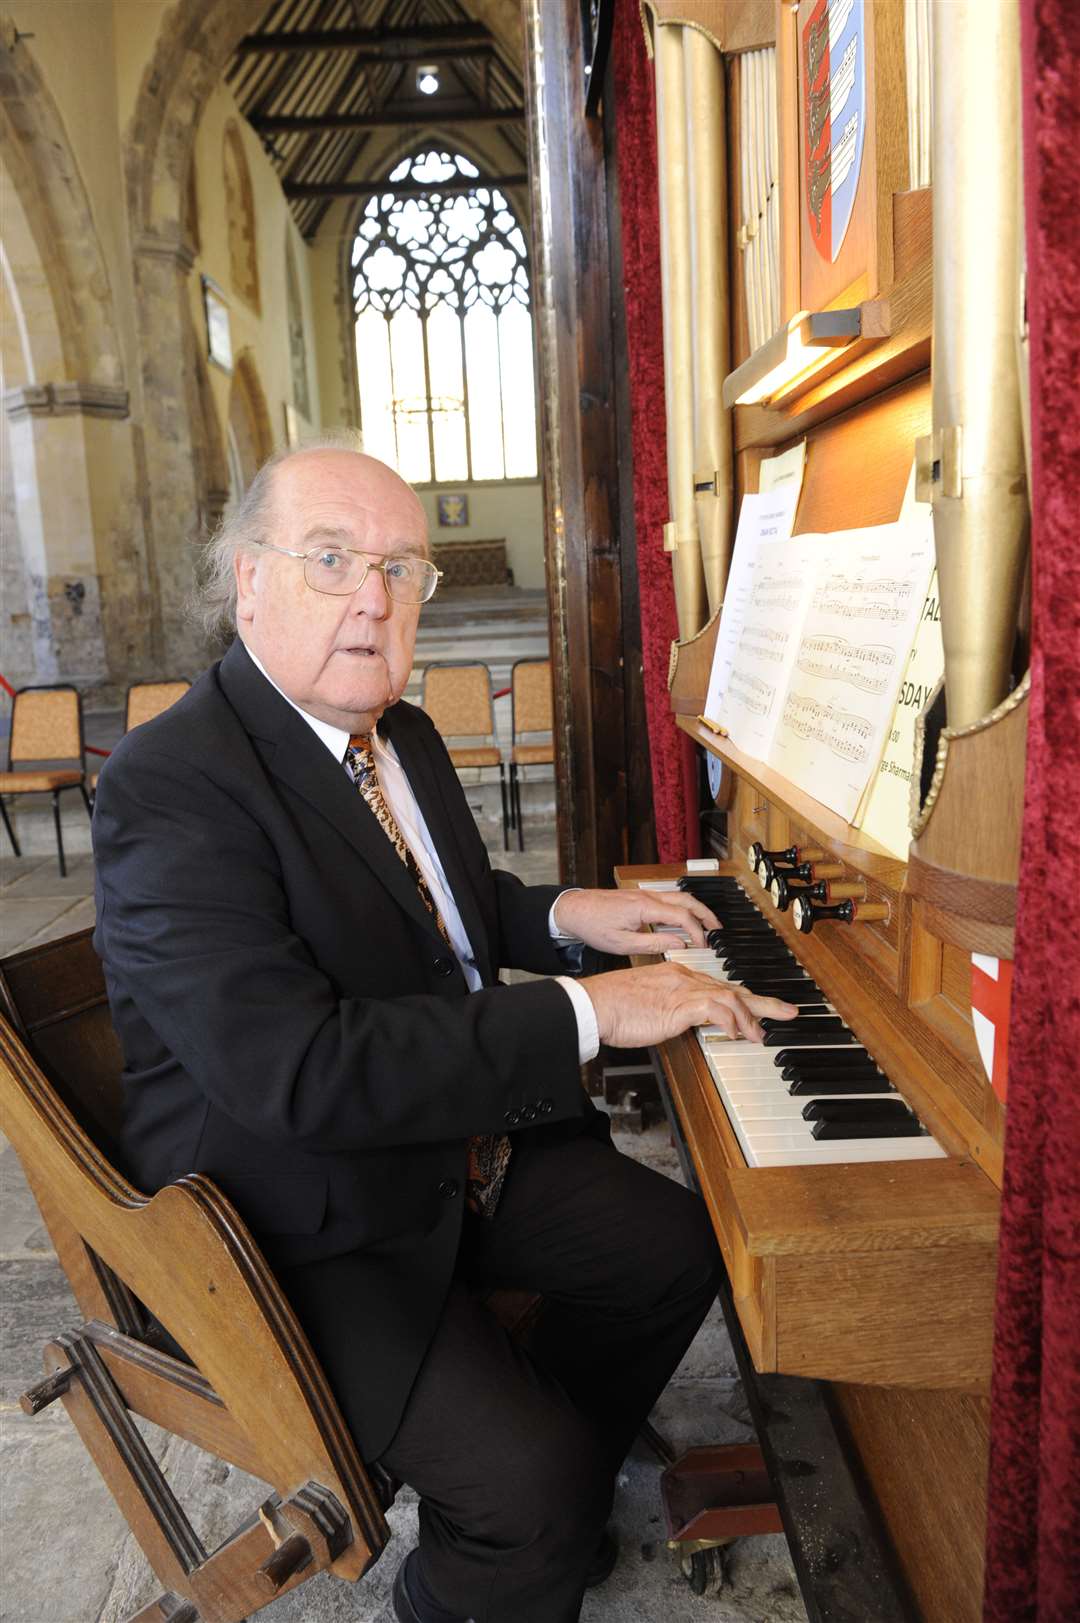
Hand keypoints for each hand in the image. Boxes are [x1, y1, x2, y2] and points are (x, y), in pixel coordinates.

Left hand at [552, 887, 719, 955]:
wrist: (573, 909)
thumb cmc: (593, 926)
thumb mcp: (622, 944)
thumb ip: (654, 944)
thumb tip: (679, 945)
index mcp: (645, 907)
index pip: (682, 916)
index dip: (697, 932)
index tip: (704, 946)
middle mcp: (648, 896)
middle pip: (688, 900)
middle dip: (706, 914)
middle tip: (718, 931)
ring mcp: (645, 894)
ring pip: (680, 897)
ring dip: (696, 910)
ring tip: (707, 926)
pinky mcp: (640, 897)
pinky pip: (668, 900)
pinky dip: (682, 909)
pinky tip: (685, 921)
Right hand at [580, 962, 798, 1047]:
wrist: (594, 1004)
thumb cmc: (612, 1007)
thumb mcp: (647, 1006)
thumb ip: (668, 1011)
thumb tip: (681, 1023)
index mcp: (678, 977)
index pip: (718, 986)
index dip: (742, 998)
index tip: (758, 1009)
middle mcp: (685, 979)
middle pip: (732, 988)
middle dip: (763, 1003)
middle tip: (789, 1012)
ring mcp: (683, 990)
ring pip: (730, 998)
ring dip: (751, 1018)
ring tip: (762, 1035)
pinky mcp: (680, 1005)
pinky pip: (717, 1010)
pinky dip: (731, 1022)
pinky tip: (737, 1035)